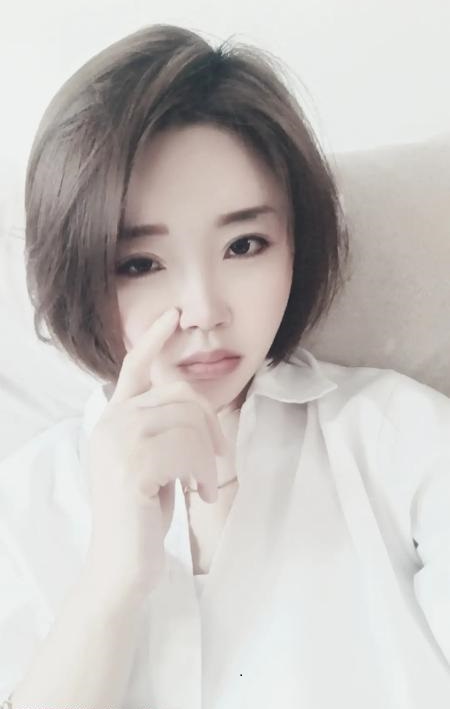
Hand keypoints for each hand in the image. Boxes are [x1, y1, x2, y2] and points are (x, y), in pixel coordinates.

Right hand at [84, 307, 227, 598]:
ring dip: (207, 458)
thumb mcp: (152, 461)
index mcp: (113, 418)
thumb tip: (190, 398)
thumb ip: (159, 427)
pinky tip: (197, 494)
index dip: (154, 339)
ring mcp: (118, 440)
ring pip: (189, 423)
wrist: (121, 564)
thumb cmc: (142, 513)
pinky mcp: (133, 463)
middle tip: (217, 462)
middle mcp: (111, 422)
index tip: (172, 314)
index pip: (133, 367)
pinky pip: (188, 449)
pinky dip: (203, 473)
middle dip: (209, 427)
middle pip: (180, 396)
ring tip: (203, 485)